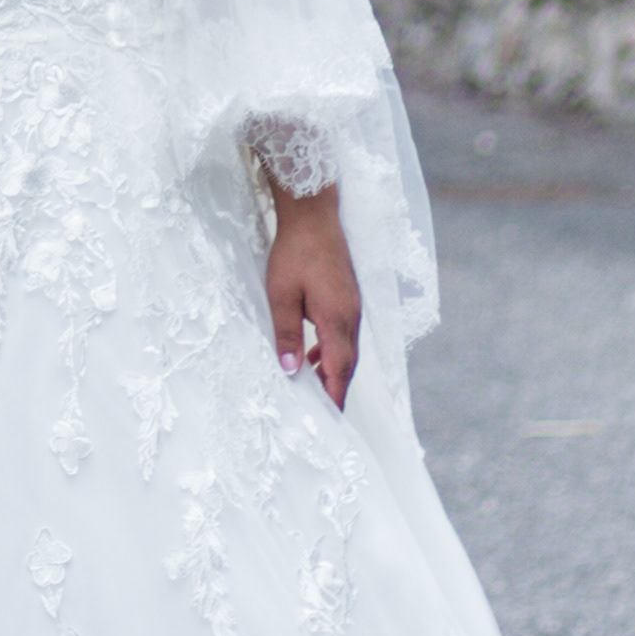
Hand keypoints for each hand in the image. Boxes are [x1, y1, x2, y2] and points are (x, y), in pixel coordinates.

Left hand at [263, 185, 361, 410]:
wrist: (314, 216)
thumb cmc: (295, 253)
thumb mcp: (281, 295)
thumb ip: (286, 334)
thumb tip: (289, 370)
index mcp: (338, 320)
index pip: (339, 371)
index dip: (334, 397)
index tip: (329, 420)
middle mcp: (351, 317)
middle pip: (347, 364)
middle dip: (336, 390)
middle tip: (322, 414)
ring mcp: (352, 307)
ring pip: (346, 350)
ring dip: (332, 370)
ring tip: (314, 389)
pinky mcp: (348, 298)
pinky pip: (344, 334)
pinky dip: (331, 351)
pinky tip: (312, 354)